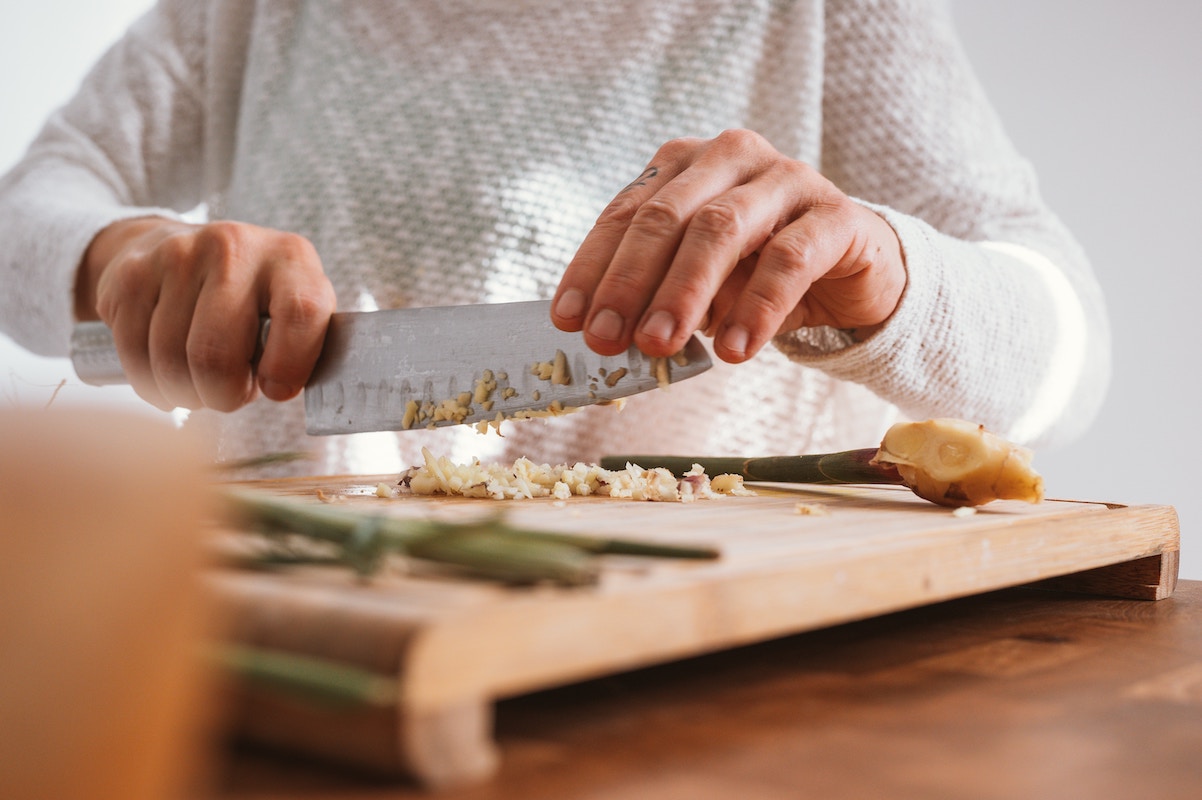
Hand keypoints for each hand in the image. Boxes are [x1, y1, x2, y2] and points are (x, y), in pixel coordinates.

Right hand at [75, 218, 336, 411]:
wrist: (186, 249)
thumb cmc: (258, 301)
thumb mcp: (295, 311)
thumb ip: (304, 347)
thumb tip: (281, 390)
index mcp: (292, 257)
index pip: (301, 314)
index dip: (289, 367)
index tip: (276, 390)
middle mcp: (234, 247)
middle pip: (217, 355)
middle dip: (223, 396)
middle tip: (229, 395)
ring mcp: (178, 255)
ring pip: (171, 363)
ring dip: (186, 393)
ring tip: (202, 382)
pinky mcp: (131, 274)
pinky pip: (133, 356)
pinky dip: (151, 384)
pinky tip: (167, 374)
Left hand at [551, 129, 905, 361]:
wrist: (853, 271)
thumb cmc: (758, 272)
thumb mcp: (698, 283)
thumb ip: (656, 295)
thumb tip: (607, 335)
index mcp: (685, 165)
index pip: (626, 213)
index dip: (593, 268)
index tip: (568, 319)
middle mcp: (731, 157)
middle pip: (667, 216)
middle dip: (630, 282)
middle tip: (608, 341)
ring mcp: (787, 178)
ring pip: (722, 229)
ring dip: (684, 292)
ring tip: (660, 345)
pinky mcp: (836, 214)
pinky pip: (789, 258)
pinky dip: (756, 307)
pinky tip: (734, 349)